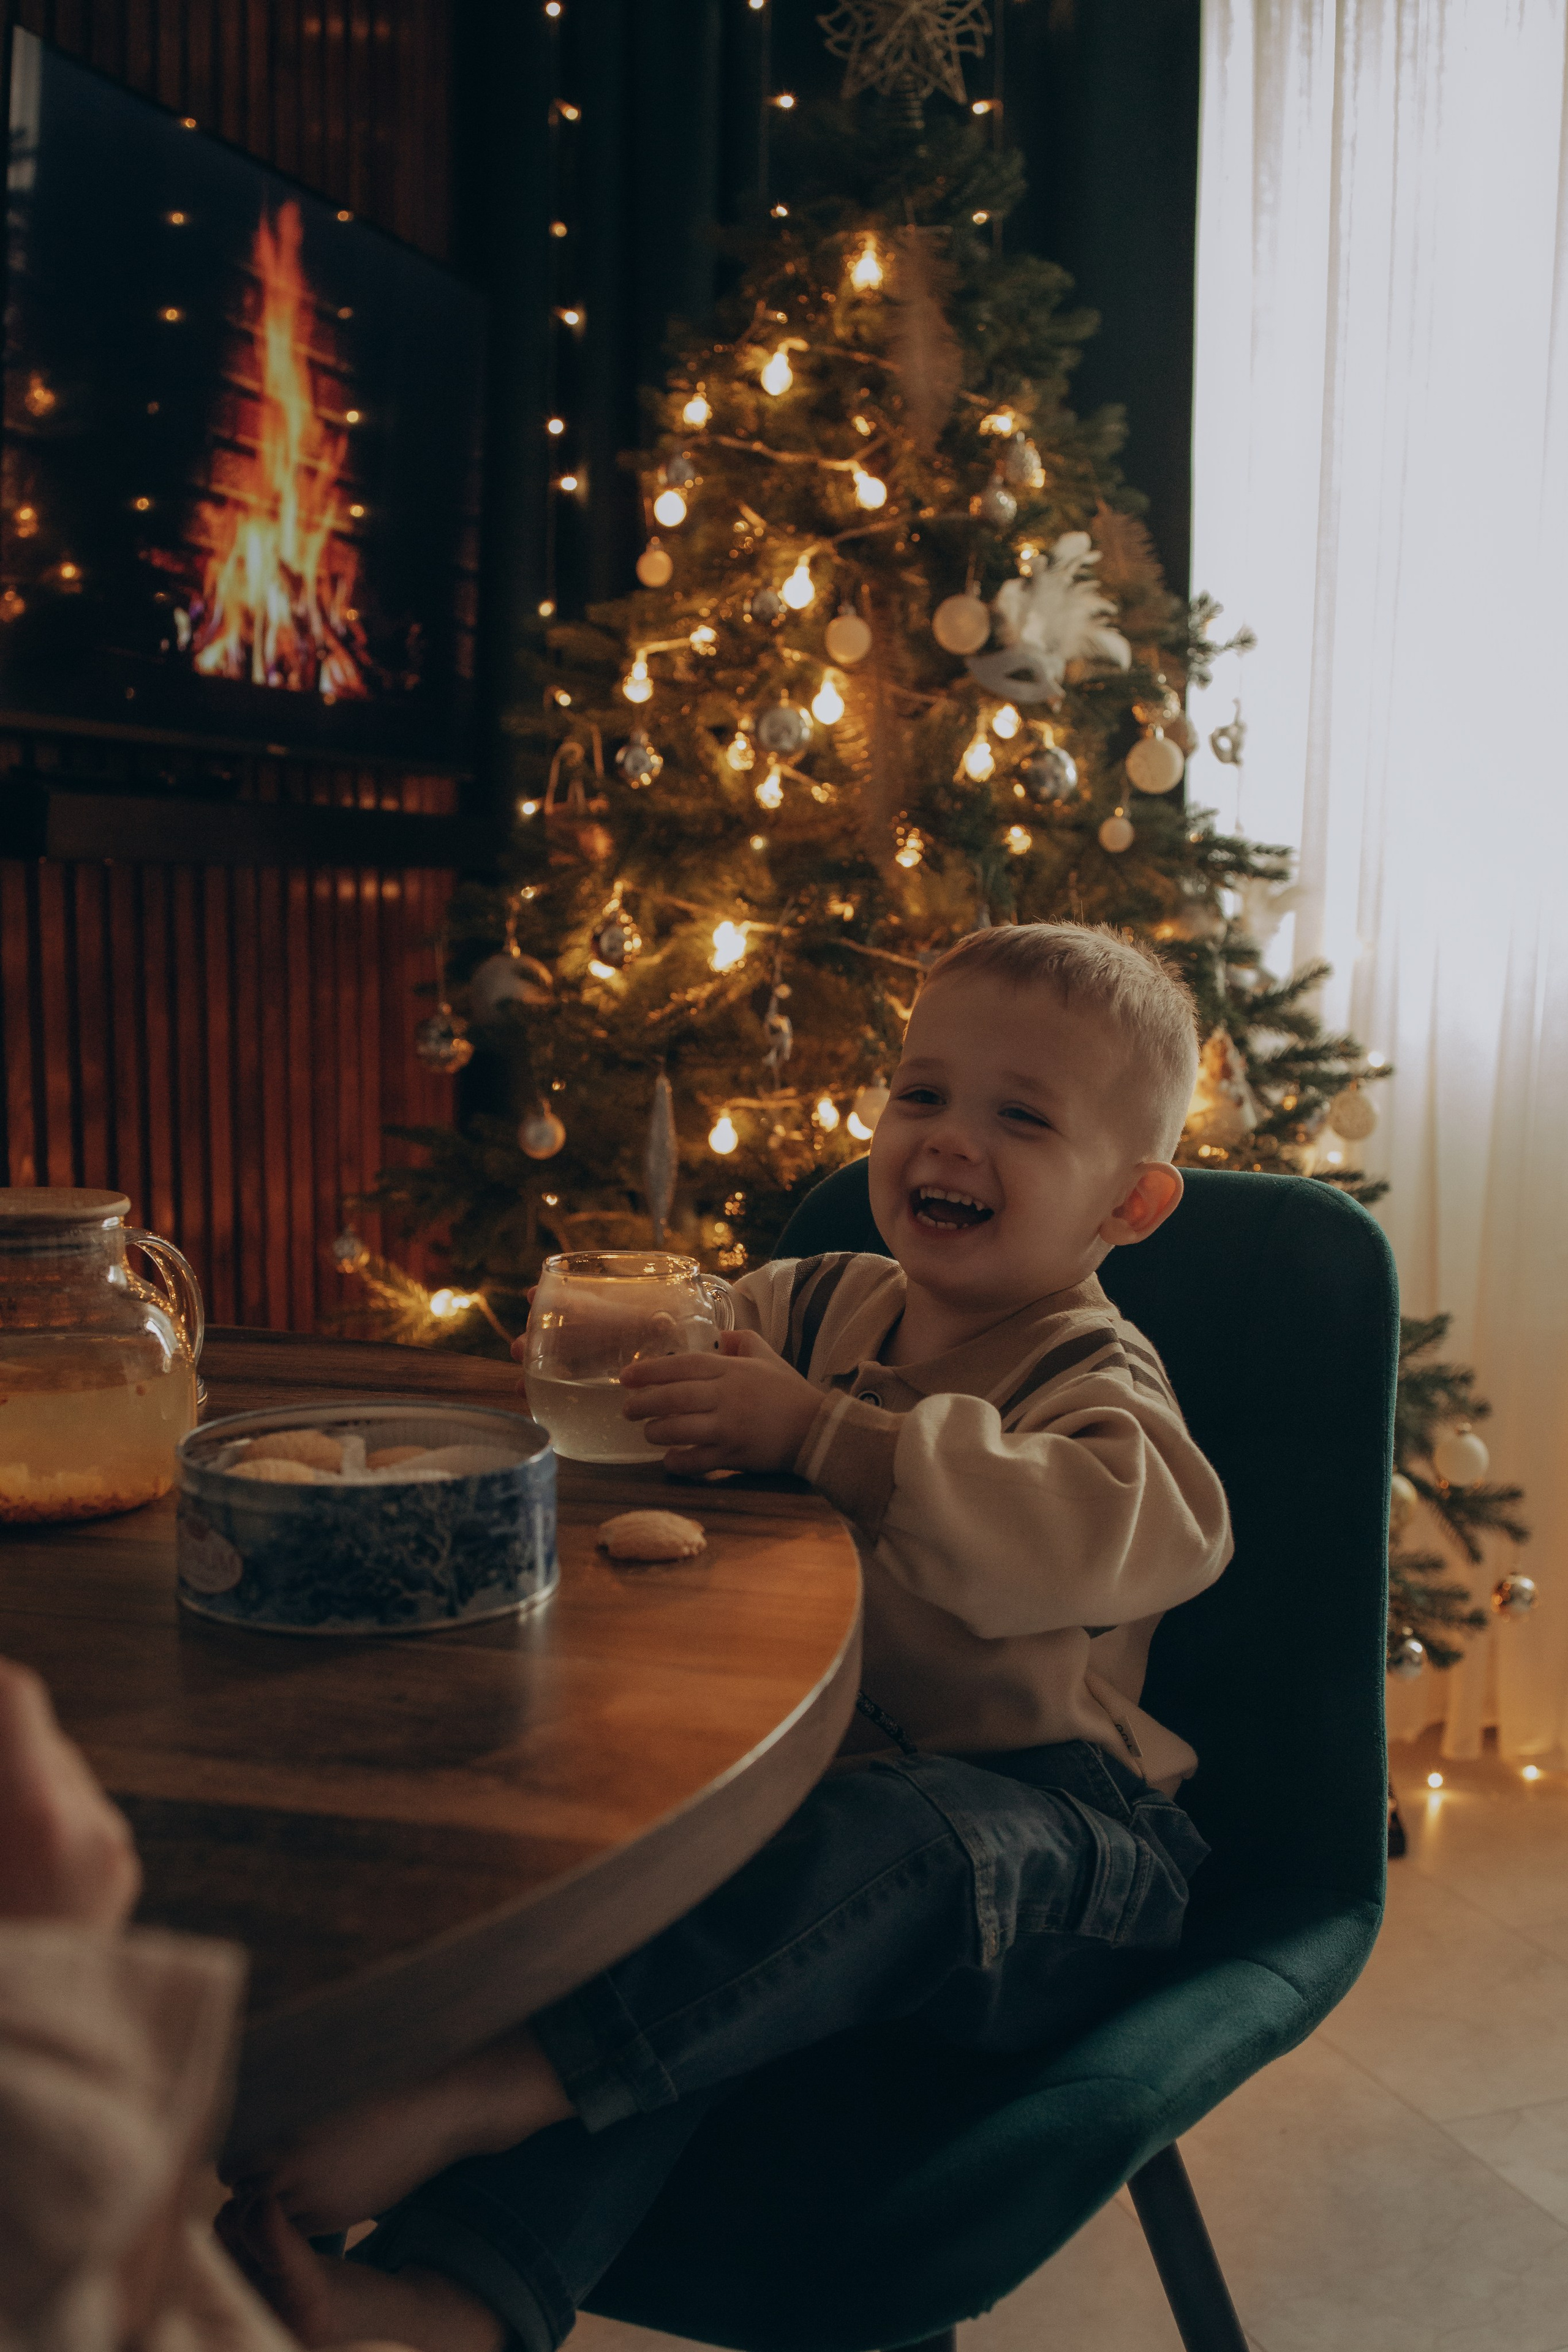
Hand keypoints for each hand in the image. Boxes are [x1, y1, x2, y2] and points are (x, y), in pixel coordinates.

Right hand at [0, 1657, 140, 1926]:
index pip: (13, 1696)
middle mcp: (87, 1823)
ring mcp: (109, 1856)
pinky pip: (73, 1824)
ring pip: (53, 1780)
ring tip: (1, 1835)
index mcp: (34, 1812)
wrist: (23, 2066)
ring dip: (12, 1786)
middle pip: (31, 1737)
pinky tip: (10, 1862)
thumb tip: (1, 1713)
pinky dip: (35, 1823)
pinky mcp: (116, 1887)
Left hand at [619, 1329, 822, 1475]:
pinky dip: (679, 1461)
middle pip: (674, 1396)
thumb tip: (722, 1336)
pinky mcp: (735, 1454)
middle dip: (644, 1403)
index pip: (683, 1365)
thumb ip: (743, 1342)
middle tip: (626, 1410)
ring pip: (680, 1428)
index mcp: (732, 1370)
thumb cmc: (789, 1392)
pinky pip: (698, 1460)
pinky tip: (669, 1459)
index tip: (626, 1378)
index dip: (651, 1370)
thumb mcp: (769, 1357)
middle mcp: (727, 1395)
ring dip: (657, 1431)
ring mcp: (730, 1426)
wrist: (817, 1429)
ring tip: (647, 1432)